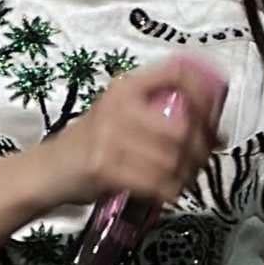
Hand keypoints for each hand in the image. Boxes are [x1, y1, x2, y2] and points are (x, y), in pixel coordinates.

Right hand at [39, 54, 227, 206]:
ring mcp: (110, 137)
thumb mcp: (121, 113)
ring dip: (187, 173)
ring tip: (186, 177)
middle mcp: (118, 106)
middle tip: (205, 157)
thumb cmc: (90, 143)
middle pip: (182, 125)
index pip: (177, 73)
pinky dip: (169, 191)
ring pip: (172, 157)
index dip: (205, 90)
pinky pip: (155, 182)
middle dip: (201, 147)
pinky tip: (170, 191)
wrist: (47, 170)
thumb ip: (161, 112)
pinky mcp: (105, 168)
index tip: (216, 110)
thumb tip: (216, 126)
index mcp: (126, 87)